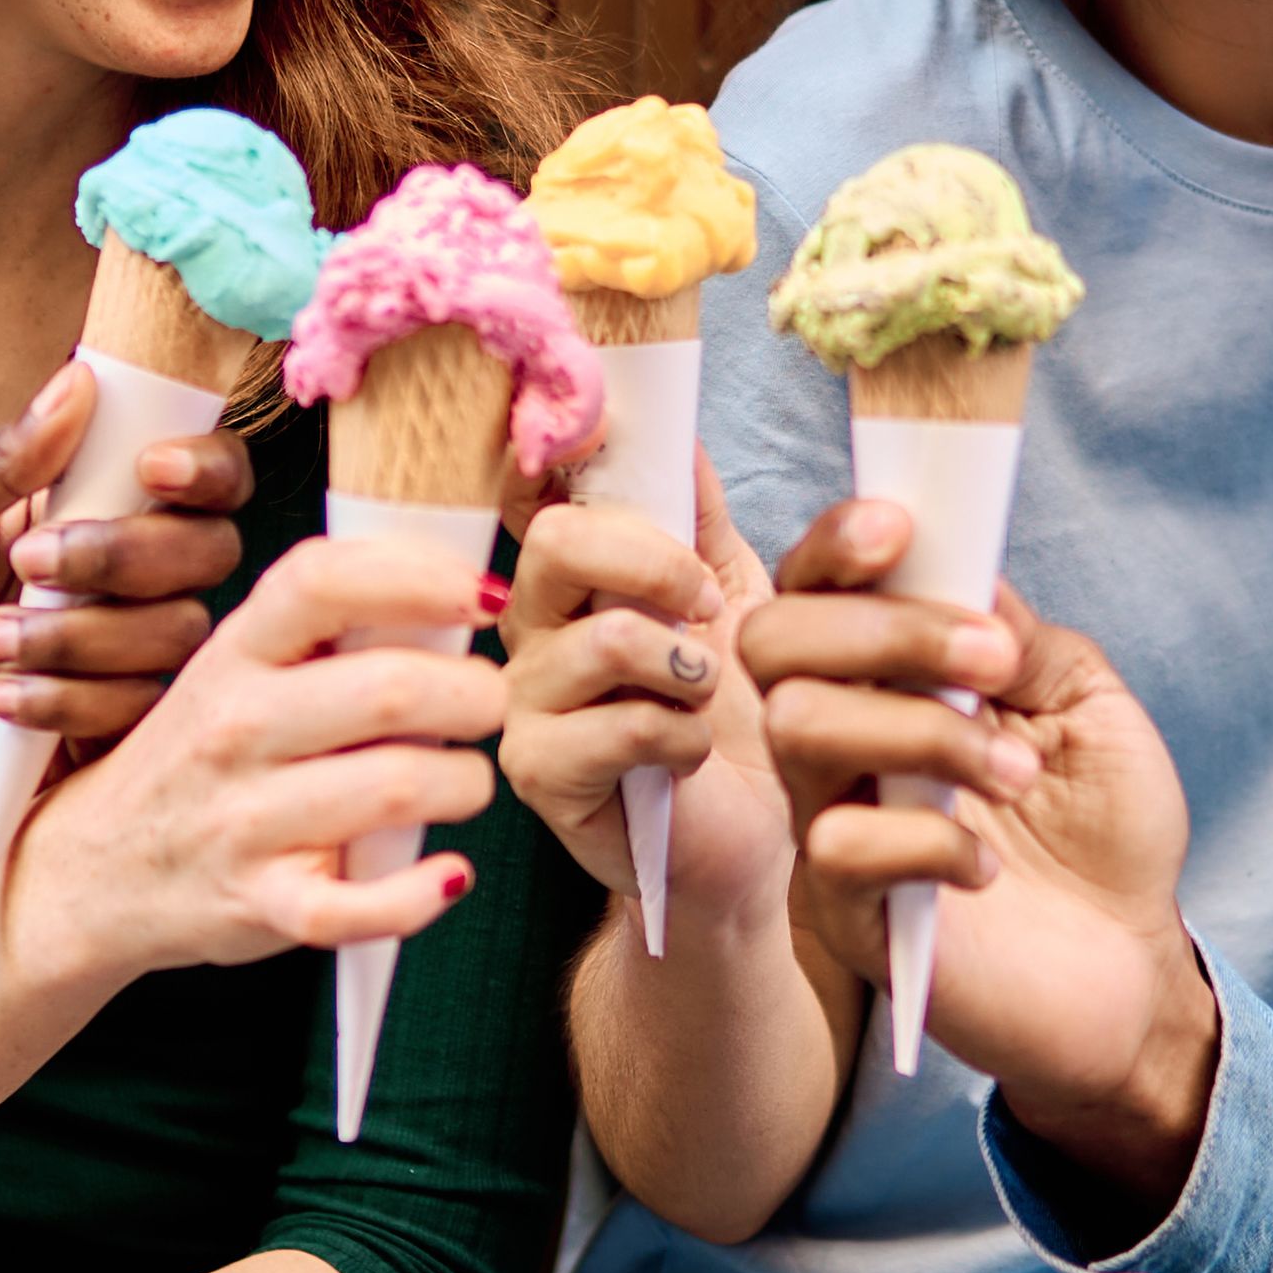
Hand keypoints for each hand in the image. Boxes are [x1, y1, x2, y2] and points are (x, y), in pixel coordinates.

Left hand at [0, 364, 257, 851]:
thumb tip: (77, 382)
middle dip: (126, 553)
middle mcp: (113, 578)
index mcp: (75, 507)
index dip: (202, 465)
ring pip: (173, 632)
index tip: (152, 469)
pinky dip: (63, 701)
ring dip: (75, 635)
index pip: (192, 474)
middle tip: (29, 562)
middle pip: (207, 549)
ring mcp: (115, 658)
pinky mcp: (104, 730)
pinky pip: (135, 710)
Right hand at [0, 530, 508, 987]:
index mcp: (234, 654)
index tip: (486, 596)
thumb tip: (460, 593)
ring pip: (399, 786)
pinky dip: (421, 894)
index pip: (325, 582)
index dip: (423, 579)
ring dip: (466, 783)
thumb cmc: (200, 758)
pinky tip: (448, 874)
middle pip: (393, 689)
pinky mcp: (261, 904)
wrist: (93, 870)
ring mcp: (244, 821)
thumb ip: (325, 631)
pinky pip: (360, 906)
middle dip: (477, 694)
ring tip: (463, 782)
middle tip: (486, 706)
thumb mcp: (234, 671)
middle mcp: (233, 727)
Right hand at [496, 467, 780, 905]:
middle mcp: (528, 626)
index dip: (564, 456)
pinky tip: (691, 757)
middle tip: (706, 605)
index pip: (536, 490)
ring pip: (604, 638)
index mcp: (569, 575)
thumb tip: (680, 429)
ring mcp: (525, 700)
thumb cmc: (735, 721)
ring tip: (707, 698)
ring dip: (689, 668)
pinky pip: (622, 725)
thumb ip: (704, 518)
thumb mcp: (735, 598)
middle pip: (559, 541)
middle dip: (657, 561)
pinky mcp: (539, 772)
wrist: (747, 843)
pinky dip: (684, 736)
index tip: (614, 439)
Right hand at [744, 503, 1204, 1132]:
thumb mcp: (1087, 707)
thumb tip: (960, 569)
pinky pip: (838, 849)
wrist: (1130, 971)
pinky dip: (927, 842)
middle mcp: (837, 743)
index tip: (905, 530)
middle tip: (994, 661)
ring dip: (921, 731)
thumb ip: (1021, 635)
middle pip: (776, 643)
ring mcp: (829, 826)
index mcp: (885, 678)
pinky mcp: (845, 917)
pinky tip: (986, 867)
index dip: (838, 544)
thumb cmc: (1102, 832)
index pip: (814, 586)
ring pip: (802, 732)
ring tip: (1015, 772)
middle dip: (885, 630)